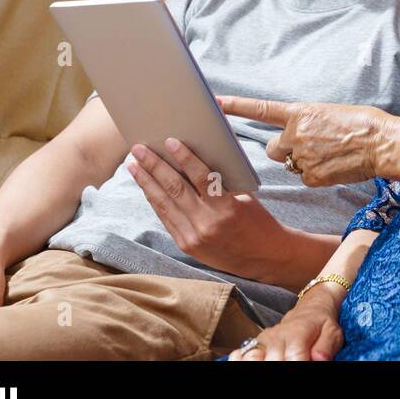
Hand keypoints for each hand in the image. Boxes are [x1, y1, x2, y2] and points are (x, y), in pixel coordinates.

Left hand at [125, 138, 313, 285]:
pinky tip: (146, 187)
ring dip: (146, 182)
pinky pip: (166, 218)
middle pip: (175, 189)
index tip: (170, 141)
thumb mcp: (245, 198)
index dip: (184, 157)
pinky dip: (155, 200)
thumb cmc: (259, 221)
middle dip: (154, 166)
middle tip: (138, 149)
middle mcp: (207, 223)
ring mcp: (194, 237)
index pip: (201, 177)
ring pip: (164, 204)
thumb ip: (221, 181)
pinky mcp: (186, 245)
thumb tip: (195, 159)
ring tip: (133, 165)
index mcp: (227, 208)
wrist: (266, 258)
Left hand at [216, 96, 391, 186]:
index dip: (237, 107)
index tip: (216, 104)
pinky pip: (306, 178)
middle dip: (286, 149)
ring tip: (329, 155)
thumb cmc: (363, 124)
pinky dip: (318, 174)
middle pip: (274, 148)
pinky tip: (335, 167)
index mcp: (300, 113)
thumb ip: (308, 123)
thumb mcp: (330, 113)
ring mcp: (303, 157)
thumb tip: (300, 133)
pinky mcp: (312, 177)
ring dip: (302, 161)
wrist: (383, 143)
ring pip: (291, 164)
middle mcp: (296, 134)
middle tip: (310, 147)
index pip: (261, 110)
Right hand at [227, 286, 344, 360]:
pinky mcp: (255, 343)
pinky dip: (240, 359)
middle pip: (272, 361)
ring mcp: (264, 340)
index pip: (294, 358)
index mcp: (298, 333)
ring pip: (253, 358)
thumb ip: (326, 347)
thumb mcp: (332, 333)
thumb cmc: (322, 325)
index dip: (299, 366)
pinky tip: (247, 363)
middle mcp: (277, 336)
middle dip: (281, 367)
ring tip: (275, 363)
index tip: (306, 367)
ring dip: (261, 364)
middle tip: (293, 366)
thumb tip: (320, 360)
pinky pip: (241, 353)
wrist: (310, 309)